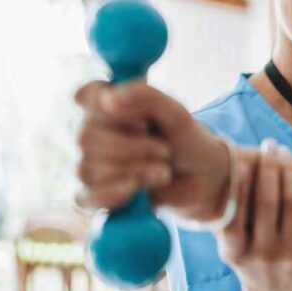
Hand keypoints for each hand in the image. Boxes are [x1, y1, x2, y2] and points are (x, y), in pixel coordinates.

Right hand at [74, 81, 228, 219]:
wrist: (205, 180)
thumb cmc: (187, 142)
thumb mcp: (176, 114)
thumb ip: (146, 98)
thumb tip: (108, 98)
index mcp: (112, 106)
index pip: (88, 94)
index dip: (107, 104)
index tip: (140, 116)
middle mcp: (95, 133)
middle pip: (86, 136)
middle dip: (132, 147)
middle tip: (164, 150)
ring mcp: (93, 165)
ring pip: (88, 167)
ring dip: (134, 171)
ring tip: (163, 172)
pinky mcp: (97, 195)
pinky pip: (88, 196)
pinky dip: (115, 193)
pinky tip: (136, 189)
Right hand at [218, 139, 291, 290]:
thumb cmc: (251, 258)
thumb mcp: (232, 247)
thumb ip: (224, 218)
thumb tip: (211, 175)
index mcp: (236, 254)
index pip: (235, 212)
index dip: (240, 183)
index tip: (244, 159)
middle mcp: (265, 256)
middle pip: (268, 201)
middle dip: (268, 167)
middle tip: (268, 145)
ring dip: (289, 170)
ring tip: (284, 153)